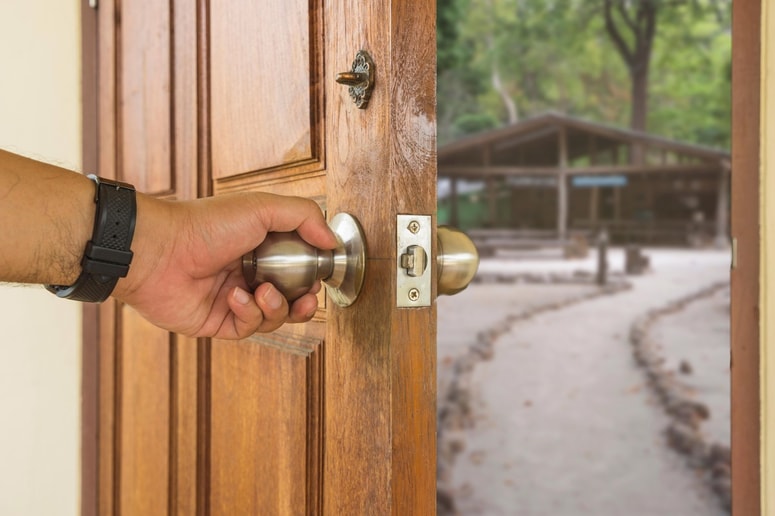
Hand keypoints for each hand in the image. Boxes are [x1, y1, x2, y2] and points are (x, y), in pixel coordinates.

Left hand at [113, 192, 337, 338]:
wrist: (158, 252)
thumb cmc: (204, 225)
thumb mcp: (262, 208)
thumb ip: (304, 217)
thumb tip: (332, 241)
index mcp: (260, 246)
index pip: (298, 266)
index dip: (313, 274)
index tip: (321, 275)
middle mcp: (248, 273)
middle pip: (291, 297)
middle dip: (304, 301)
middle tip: (307, 297)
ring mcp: (233, 299)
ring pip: (273, 317)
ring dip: (276, 307)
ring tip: (263, 292)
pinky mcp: (218, 322)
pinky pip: (248, 328)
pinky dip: (249, 314)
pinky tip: (235, 298)